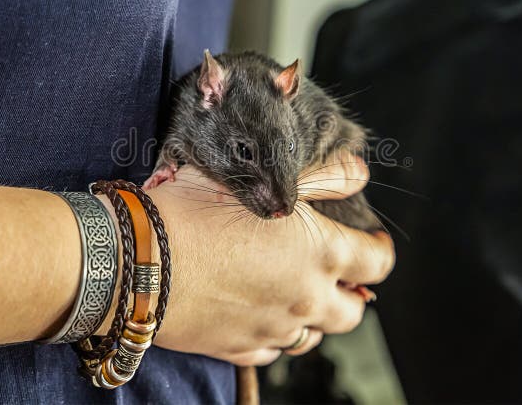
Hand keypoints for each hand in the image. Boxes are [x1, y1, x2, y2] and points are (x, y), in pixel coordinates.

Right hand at [146, 150, 395, 365]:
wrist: (141, 258)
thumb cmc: (197, 210)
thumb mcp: (264, 178)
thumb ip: (323, 177)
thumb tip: (360, 172)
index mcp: (321, 254)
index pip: (378, 263)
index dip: (380, 250)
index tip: (373, 241)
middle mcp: (305, 297)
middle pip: (353, 310)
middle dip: (353, 292)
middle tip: (339, 274)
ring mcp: (273, 328)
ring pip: (314, 335)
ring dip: (314, 316)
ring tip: (297, 293)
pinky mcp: (239, 348)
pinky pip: (272, 350)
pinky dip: (274, 333)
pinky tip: (260, 314)